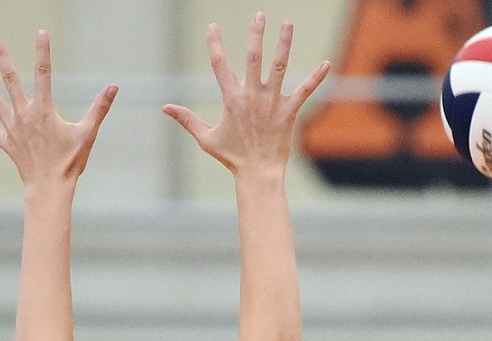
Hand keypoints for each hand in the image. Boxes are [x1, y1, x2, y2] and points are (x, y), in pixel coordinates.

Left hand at [0, 31, 116, 184]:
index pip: (44, 74)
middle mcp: (24, 114)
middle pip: (10, 79)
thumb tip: (113, 87)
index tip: (41, 33)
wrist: (50, 186)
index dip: (43, 52)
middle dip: (2, 57)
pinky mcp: (8, 143)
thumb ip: (99, 108)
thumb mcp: (88, 133)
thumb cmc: (71, 162)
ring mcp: (13, 128)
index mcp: (44, 110)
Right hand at [164, 13, 329, 175]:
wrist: (258, 174)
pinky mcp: (288, 112)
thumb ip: (187, 119)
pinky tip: (327, 63)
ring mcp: (271, 103)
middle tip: (259, 15)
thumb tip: (164, 107)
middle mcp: (252, 96)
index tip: (213, 27)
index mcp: (231, 99)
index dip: (215, 44)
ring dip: (283, 44)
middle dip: (256, 34)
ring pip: (279, 66)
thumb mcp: (206, 138)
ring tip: (287, 24)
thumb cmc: (233, 158)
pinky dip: (316, 77)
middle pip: (253, 57)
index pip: (220, 65)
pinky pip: (304, 91)